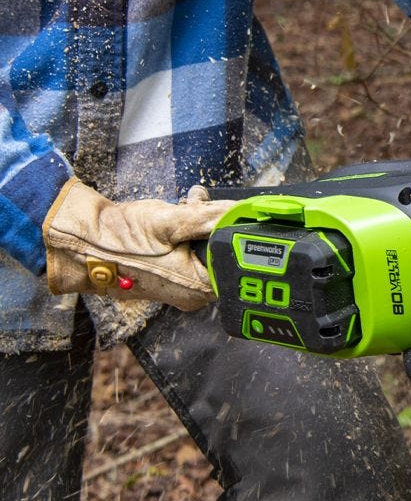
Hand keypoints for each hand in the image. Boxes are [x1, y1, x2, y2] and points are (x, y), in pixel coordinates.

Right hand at [42, 180, 233, 310]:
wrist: (81, 245)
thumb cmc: (120, 240)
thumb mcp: (171, 222)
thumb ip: (210, 217)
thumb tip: (240, 212)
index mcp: (200, 288)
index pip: (237, 258)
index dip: (230, 230)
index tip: (219, 211)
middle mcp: (194, 294)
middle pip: (222, 252)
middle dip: (212, 223)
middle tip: (194, 206)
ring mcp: (181, 287)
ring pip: (205, 247)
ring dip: (198, 223)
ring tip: (180, 208)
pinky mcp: (170, 276)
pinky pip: (189, 251)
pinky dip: (186, 232)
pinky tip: (173, 218)